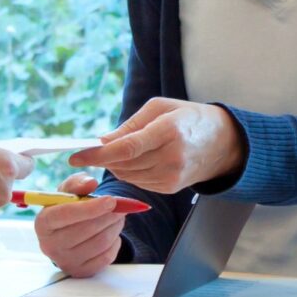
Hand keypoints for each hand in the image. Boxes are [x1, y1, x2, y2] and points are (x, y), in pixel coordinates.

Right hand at [34, 173, 127, 276]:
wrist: (67, 234)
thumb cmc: (67, 209)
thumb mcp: (67, 192)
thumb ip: (78, 183)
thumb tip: (91, 183)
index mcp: (43, 223)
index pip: (65, 215)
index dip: (90, 207)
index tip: (111, 200)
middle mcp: (50, 245)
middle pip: (86, 230)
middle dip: (109, 216)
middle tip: (120, 206)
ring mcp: (65, 261)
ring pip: (99, 243)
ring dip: (115, 227)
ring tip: (118, 217)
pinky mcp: (81, 271)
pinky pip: (106, 257)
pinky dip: (115, 243)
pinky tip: (112, 233)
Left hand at [69, 97, 245, 194]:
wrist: (222, 143)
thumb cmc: (187, 117)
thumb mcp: (160, 108)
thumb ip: (129, 126)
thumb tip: (101, 142)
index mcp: (169, 130)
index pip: (126, 148)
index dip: (98, 154)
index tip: (74, 155)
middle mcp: (172, 157)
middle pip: (123, 164)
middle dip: (103, 158)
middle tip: (90, 150)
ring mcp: (172, 177)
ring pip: (127, 175)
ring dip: (116, 165)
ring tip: (120, 151)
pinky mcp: (170, 188)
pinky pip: (137, 182)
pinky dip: (129, 172)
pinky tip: (137, 161)